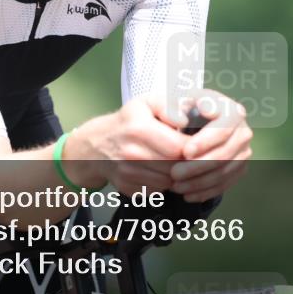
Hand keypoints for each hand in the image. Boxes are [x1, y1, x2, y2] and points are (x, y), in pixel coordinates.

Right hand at [64, 93, 187, 194]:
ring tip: (170, 160)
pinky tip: (157, 170)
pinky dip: (161, 183)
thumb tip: (185, 121)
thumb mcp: (147, 102)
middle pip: (175, 166)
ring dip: (174, 174)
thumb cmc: (128, 121)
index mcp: (140, 129)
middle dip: (185, 162)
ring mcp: (128, 174)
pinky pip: (157, 191)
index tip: (195, 143)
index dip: (193, 147)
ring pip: (168, 182)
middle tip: (186, 153)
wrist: (96, 145)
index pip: (180, 147)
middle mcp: (132, 154)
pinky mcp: (128, 188)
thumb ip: (169, 106)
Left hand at [169, 91, 252, 201]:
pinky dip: (205, 191)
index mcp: (232, 111)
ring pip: (224, 172)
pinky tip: (187, 195)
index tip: (185, 152)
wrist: (194, 121)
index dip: (204, 142)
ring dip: (199, 182)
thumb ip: (178, 106)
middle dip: (198, 166)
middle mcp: (243, 131)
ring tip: (176, 186)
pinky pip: (225, 184)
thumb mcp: (178, 100)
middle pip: (224, 154)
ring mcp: (244, 151)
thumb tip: (185, 119)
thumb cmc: (184, 110)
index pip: (222, 129)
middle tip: (175, 173)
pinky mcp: (240, 168)